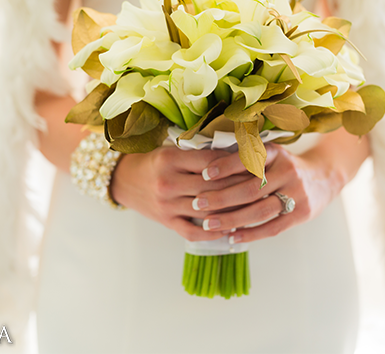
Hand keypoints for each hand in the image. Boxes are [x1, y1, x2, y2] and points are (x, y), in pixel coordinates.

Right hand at [110, 146, 254, 241]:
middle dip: (240, 188)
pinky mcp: (166, 222)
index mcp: (170, 160)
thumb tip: (237, 154)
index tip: (254, 164)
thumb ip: (198, 154)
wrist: (123, 180)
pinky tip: (230, 230)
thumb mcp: (171, 150)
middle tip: (261, 187)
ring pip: (207, 211)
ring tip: (252, 209)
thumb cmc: (153, 161)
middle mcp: (168, 183)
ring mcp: (167, 205)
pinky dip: (213, 232)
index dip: (235, 164)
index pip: (211, 163)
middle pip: (213, 188)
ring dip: (232, 212)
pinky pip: (193, 232)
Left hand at [193, 143, 346, 242]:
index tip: (203, 174)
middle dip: (221, 198)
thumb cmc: (283, 165)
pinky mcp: (302, 212)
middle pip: (250, 188)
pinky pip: (272, 227)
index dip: (224, 166)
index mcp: (275, 152)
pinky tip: (232, 237)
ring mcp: (296, 193)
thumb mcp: (269, 153)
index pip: (247, 158)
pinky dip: (251, 234)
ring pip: (259, 210)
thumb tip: (205, 167)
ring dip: (232, 219)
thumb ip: (245, 157)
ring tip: (209, 224)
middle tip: (197, 203)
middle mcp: (286, 170)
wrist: (324, 176)